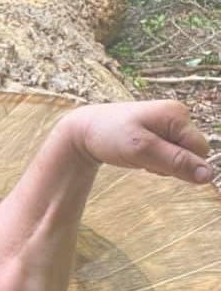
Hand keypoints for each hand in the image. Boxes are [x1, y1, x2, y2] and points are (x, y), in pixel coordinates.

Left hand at [61, 100, 211, 183]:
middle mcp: (177, 114)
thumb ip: (175, 162)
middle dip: (172, 163)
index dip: (180, 164)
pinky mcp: (160, 130)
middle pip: (193, 152)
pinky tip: (138, 154)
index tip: (152, 162)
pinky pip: (170, 152)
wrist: (83, 130)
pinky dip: (156, 159)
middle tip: (144, 159)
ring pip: (181, 154)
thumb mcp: (141, 151)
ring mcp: (168, 122)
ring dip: (162, 163)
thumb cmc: (109, 137)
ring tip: (138, 155)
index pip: (200, 150)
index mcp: (177, 114)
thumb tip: (208, 175)